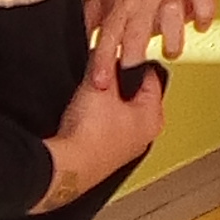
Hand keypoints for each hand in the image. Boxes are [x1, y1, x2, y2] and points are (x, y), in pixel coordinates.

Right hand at [33, 58, 159, 211]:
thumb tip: (106, 53)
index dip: (133, 61)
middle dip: (117, 82)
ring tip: (90, 94)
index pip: (151, 77)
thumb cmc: (90, 135)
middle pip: (133, 94)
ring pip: (118, 110)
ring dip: (105, 100)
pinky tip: (83, 115)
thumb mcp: (99, 84)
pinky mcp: (105, 154)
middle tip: (103, 74)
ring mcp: (124, 147)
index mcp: (152, 118)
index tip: (121, 55)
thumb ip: (106, 63)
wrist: (66, 166)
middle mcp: (143, 136)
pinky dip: (95, 118)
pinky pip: (104, 126)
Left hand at [83, 0, 215, 93]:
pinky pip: (203, 3)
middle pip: (138, 35)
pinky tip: (199, 24)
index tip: (102, 82)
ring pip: (173, 20)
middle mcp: (144, 3)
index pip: (108, 39)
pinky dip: (203, 15)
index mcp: (121, 7)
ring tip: (172, 49)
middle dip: (135, 58)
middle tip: (136, 76)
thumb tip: (81, 45)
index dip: (103, 62)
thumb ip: (91, 21)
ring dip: (173, 38)